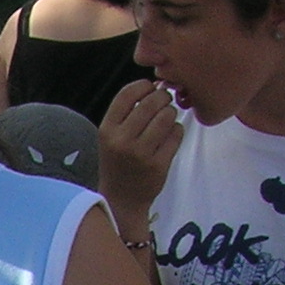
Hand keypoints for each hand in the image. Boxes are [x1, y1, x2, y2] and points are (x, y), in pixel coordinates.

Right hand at [99, 79, 181, 227]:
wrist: (121, 200)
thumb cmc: (118, 162)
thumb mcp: (111, 136)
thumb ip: (128, 112)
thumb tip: (159, 84)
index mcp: (107, 130)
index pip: (128, 93)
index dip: (144, 86)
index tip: (150, 90)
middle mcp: (122, 140)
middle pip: (152, 102)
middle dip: (163, 98)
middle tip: (164, 104)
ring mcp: (141, 153)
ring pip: (167, 116)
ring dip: (171, 114)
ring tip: (165, 122)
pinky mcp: (159, 164)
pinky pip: (177, 133)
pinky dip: (176, 132)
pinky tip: (168, 138)